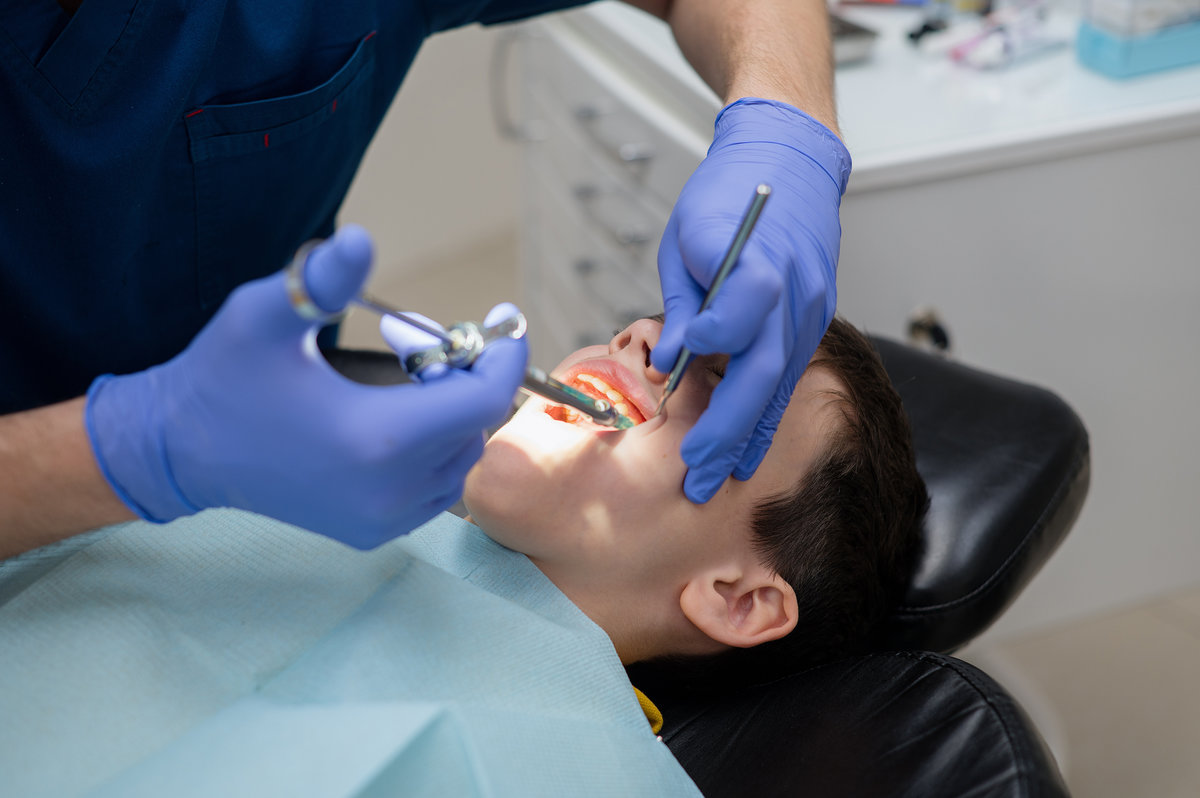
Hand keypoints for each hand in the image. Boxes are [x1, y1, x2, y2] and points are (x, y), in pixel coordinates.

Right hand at [85, 225, 527, 547]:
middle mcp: (390, 491)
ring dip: (453, 414)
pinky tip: (396, 418)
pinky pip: (436, 488)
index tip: (504, 323)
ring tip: (407, 378)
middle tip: (425, 343)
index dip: (503, 359)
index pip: (483, 401)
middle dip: (467, 377)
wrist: (181, 451)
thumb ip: (321, 279)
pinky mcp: (372, 532)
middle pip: (475, 427)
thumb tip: (361, 240)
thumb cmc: (222, 376)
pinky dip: (436, 450)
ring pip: (460, 458)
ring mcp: (383, 519)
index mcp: (376, 439)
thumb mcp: (264, 315)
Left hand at [652, 99, 851, 502]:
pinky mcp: (812, 320)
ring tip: (715, 479)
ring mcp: (810, 309)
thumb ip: (682, 303)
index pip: (745, 303)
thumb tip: (669, 363)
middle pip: (764, 370)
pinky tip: (744, 453)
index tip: (680, 358)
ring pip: (780, 385)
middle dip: (726, 428)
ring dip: (746, 436)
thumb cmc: (727, 195)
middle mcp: (795, 290)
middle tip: (695, 474)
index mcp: (761, 257)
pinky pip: (788, 377)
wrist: (788, 162)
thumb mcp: (685, 237)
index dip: (714, 333)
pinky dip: (765, 417)